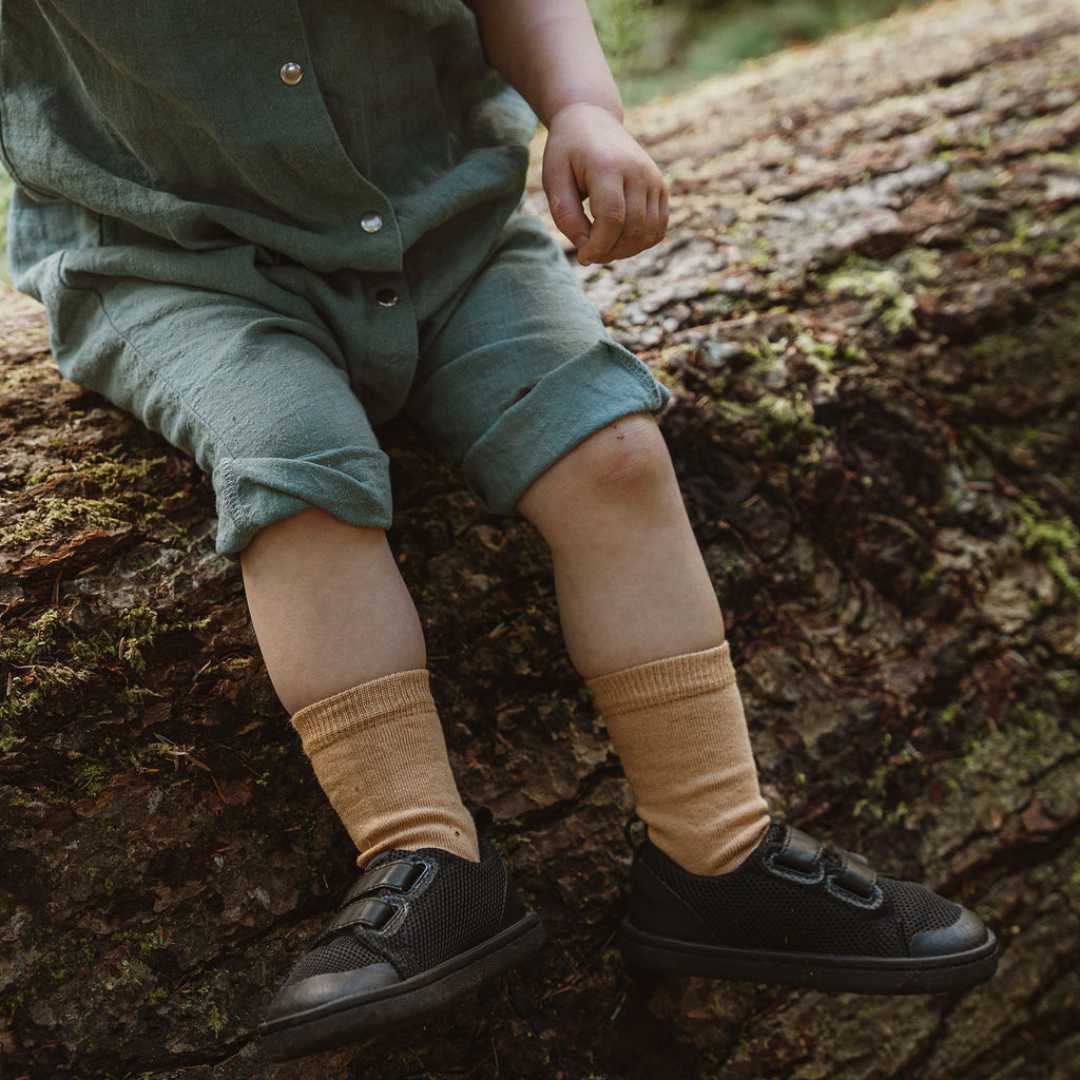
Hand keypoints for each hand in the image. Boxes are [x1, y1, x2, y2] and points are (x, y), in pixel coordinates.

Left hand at [541, 101, 668, 265]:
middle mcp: (638, 171)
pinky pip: (658, 229)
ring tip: (602, 247)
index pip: (612, 218)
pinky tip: (619, 240)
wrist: (593, 120)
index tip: (582, 256)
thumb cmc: (568, 152)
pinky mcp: (661, 188)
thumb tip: (586, 248)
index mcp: (608, 166)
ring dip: (625, 251)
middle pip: (632, 229)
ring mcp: (654, 179)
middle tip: (588, 254)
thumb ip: (565, 214)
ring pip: (648, 233)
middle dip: (609, 252)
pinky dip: (641, 243)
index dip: (598, 246)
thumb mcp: (553, 178)